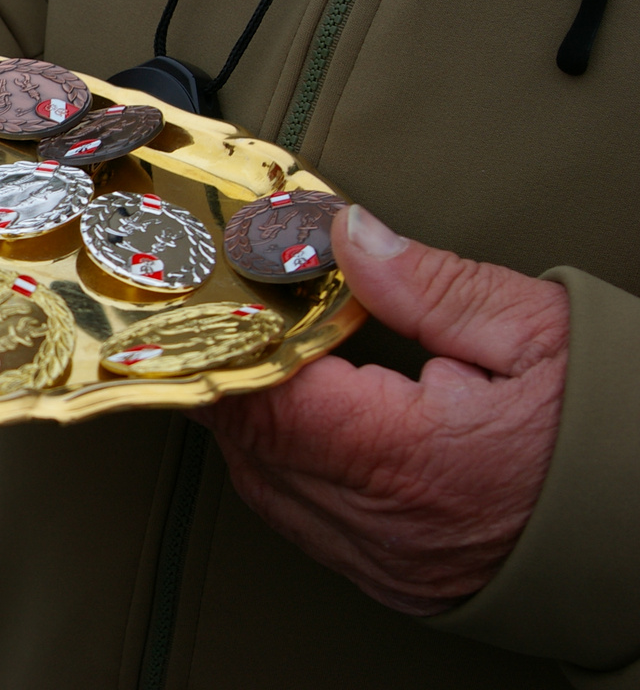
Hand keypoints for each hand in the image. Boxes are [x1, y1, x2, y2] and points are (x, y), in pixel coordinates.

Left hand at [196, 205, 568, 615]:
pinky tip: (299, 420)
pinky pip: (302, 519)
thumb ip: (429, 283)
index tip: (215, 295)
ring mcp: (384, 560)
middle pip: (250, 444)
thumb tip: (347, 234)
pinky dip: (284, 466)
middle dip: (226, 374)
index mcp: (406, 458)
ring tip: (257, 355)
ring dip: (251, 422)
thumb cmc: (624, 435)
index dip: (226, 344)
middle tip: (221, 314)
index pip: (264, 400)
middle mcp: (380, 523)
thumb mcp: (539, 331)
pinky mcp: (395, 579)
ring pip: (265, 487)